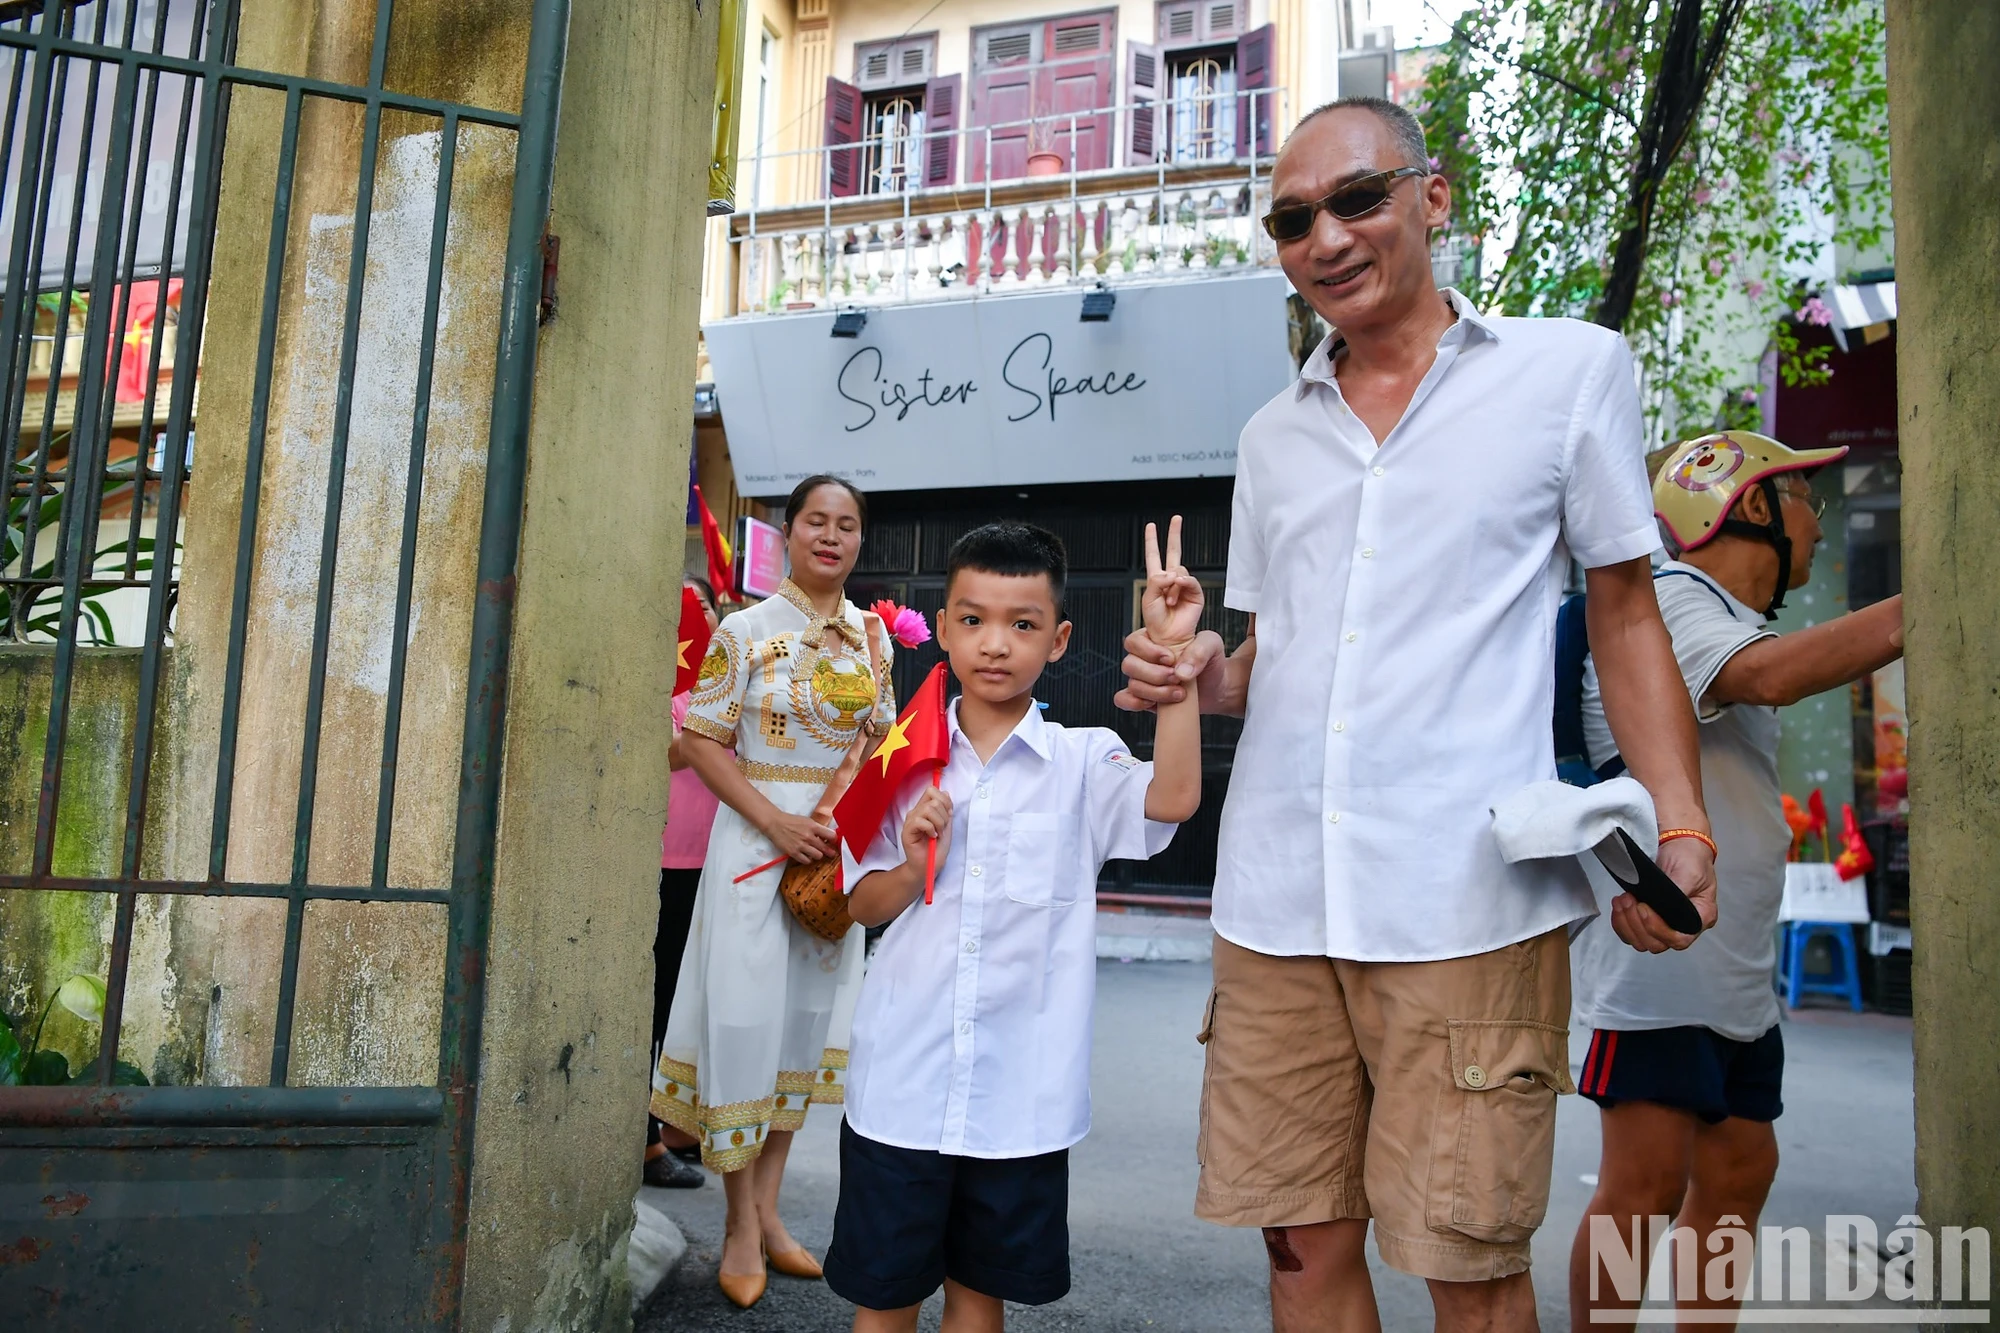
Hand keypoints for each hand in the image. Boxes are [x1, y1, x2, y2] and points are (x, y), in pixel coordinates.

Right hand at [762, 811, 838, 864]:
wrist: (775, 824)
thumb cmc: (792, 821)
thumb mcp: (807, 821)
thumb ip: (818, 829)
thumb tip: (828, 837)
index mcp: (813, 827)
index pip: (831, 836)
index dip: (834, 840)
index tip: (833, 842)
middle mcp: (808, 837)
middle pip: (825, 848)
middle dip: (830, 851)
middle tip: (831, 853)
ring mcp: (801, 846)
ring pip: (818, 856)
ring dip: (818, 855)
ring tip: (816, 853)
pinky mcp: (794, 853)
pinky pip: (807, 861)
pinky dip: (808, 859)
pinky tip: (807, 856)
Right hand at [899, 788, 952, 866]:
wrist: (929, 866)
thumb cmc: (937, 848)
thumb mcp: (947, 825)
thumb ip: (946, 809)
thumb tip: (945, 792)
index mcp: (924, 809)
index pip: (932, 791)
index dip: (944, 800)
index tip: (949, 815)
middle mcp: (915, 812)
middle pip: (933, 799)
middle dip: (944, 815)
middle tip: (943, 828)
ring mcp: (910, 821)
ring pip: (928, 809)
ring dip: (939, 822)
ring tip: (938, 833)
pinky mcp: (907, 831)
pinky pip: (920, 821)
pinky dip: (931, 828)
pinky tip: (932, 836)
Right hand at [1116, 628, 1224, 710]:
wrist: (1217, 687)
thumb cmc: (1211, 661)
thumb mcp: (1212, 646)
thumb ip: (1200, 650)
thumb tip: (1181, 671)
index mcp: (1155, 639)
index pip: (1134, 641)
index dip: (1148, 652)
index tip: (1170, 659)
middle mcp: (1144, 658)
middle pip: (1129, 665)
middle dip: (1155, 675)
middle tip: (1177, 678)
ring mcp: (1142, 678)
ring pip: (1132, 685)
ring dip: (1155, 692)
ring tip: (1179, 693)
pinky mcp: (1143, 696)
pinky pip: (1123, 699)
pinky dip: (1135, 703)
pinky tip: (1154, 704)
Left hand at [1141, 516, 1204, 650]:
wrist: (1168, 636)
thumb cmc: (1156, 621)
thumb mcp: (1149, 598)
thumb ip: (1157, 581)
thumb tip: (1172, 572)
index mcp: (1157, 579)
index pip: (1154, 555)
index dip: (1152, 541)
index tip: (1151, 526)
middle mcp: (1171, 580)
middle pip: (1173, 552)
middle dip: (1174, 535)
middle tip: (1176, 518)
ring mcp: (1183, 585)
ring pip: (1179, 570)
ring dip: (1171, 586)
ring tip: (1168, 601)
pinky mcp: (1195, 593)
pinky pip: (1189, 580)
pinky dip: (1182, 585)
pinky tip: (1177, 594)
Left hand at [1608, 836, 1717, 952]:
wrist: (1678, 845)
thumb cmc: (1690, 858)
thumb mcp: (1690, 873)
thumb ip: (1678, 893)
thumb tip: (1662, 907)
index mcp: (1700, 917)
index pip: (1679, 939)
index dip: (1658, 930)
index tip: (1644, 908)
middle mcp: (1682, 926)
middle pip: (1657, 944)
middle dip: (1637, 924)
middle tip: (1629, 900)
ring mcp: (1663, 924)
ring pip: (1641, 941)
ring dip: (1626, 923)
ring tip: (1621, 900)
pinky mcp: (1646, 918)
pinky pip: (1630, 932)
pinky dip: (1620, 922)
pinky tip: (1618, 906)